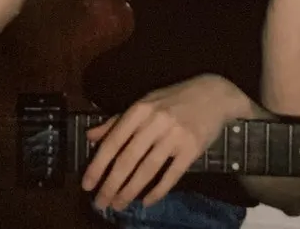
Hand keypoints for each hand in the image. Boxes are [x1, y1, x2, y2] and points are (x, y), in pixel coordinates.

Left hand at [81, 74, 247, 211]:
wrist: (213, 94)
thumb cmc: (173, 99)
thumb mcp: (144, 103)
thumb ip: (117, 121)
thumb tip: (90, 136)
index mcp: (140, 110)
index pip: (113, 141)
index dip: (98, 165)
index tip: (87, 185)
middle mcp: (155, 122)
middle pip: (128, 159)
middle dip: (111, 184)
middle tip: (100, 203)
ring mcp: (174, 136)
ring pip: (147, 169)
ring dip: (130, 191)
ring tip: (118, 205)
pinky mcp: (192, 148)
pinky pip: (171, 175)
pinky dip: (158, 190)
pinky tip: (146, 201)